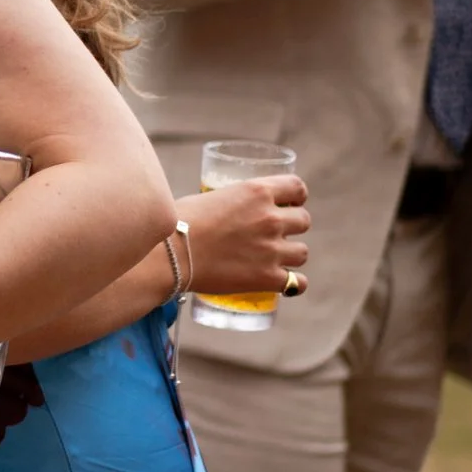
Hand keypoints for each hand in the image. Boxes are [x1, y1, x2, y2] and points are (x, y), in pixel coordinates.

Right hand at [179, 177, 308, 299]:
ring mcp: (272, 249)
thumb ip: (233, 202)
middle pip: (303, 220)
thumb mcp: (210, 197)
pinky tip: (284, 282)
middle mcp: (270, 218)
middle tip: (274, 233)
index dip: (296, 196)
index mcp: (256, 192)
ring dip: (290, 254)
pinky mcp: (267, 277)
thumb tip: (233, 212)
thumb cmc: (177, 223)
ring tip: (272, 258)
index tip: (290, 203)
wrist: (168, 255)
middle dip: (292, 226)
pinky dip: (293, 283)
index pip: (297, 188)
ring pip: (302, 252)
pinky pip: (297, 283)